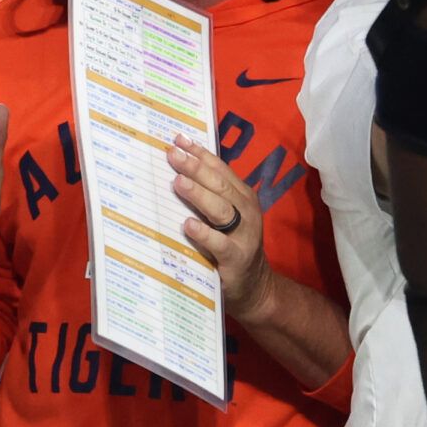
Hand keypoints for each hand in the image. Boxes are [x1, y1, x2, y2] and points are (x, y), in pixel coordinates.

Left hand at [172, 134, 276, 322]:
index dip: (200, 153)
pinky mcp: (236, 257)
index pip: (220, 169)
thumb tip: (175, 170)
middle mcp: (246, 211)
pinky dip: (204, 233)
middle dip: (195, 167)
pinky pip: (219, 243)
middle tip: (172, 154)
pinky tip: (188, 225)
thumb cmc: (232, 245)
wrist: (254, 286)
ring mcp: (243, 234)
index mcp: (242, 195)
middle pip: (219, 184)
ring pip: (221, 209)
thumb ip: (208, 196)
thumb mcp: (225, 217)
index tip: (178, 139)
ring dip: (199, 194)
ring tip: (178, 182)